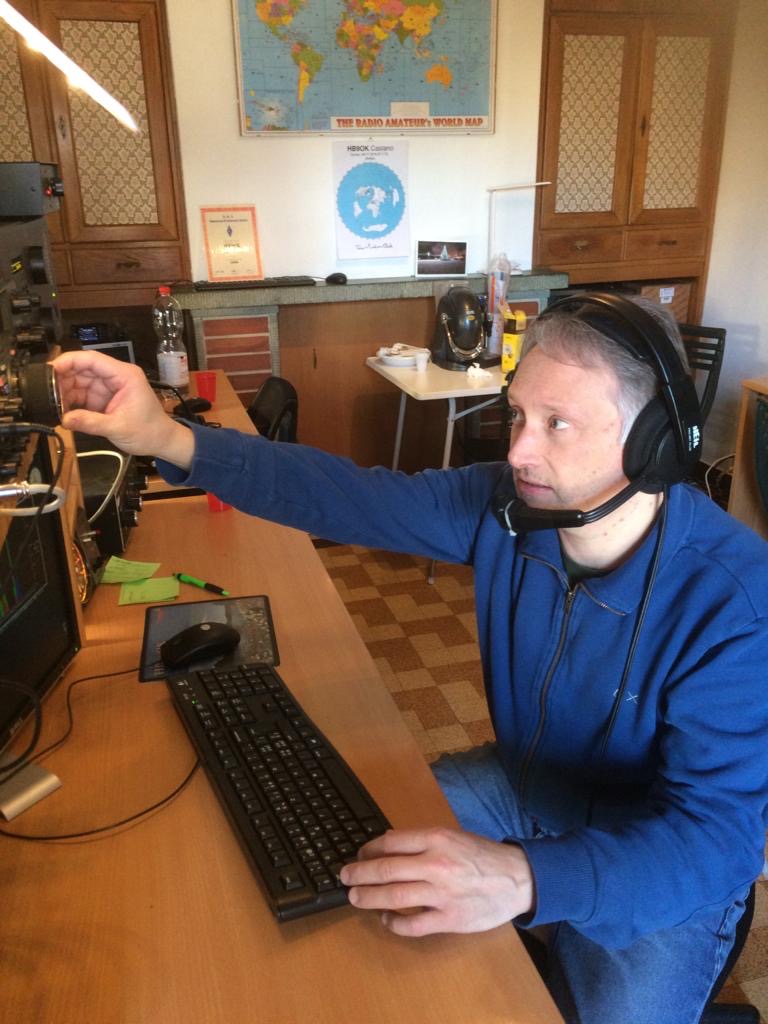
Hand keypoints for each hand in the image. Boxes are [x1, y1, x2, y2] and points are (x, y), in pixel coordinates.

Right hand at [51, 350, 193, 467]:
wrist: (162, 441)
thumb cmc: (149, 431)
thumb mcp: (118, 427)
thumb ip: (90, 422)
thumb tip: (65, 419)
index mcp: (124, 375)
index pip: (93, 359)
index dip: (70, 361)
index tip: (51, 369)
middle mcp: (116, 377)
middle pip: (83, 369)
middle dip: (64, 378)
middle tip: (47, 391)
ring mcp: (109, 387)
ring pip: (81, 382)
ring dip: (66, 391)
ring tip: (53, 403)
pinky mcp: (104, 398)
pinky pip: (83, 394)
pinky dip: (72, 401)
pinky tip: (62, 409)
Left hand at [339, 827, 534, 936]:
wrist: (517, 879)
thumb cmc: (481, 855)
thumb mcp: (452, 836)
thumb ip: (422, 841)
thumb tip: (387, 844)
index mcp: (436, 838)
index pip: (390, 842)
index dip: (368, 850)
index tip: (359, 855)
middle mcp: (436, 864)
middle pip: (385, 869)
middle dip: (359, 873)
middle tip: (345, 877)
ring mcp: (441, 894)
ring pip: (394, 896)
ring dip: (368, 897)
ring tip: (355, 897)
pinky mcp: (449, 919)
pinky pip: (413, 924)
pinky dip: (394, 922)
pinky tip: (386, 918)